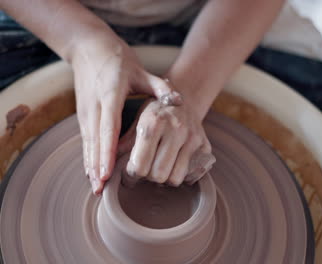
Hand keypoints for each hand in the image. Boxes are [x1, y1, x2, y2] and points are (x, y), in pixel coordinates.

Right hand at [72, 37, 174, 193]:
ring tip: (95, 188)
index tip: (109, 171)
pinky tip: (91, 173)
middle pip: (96, 141)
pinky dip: (88, 157)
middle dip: (98, 166)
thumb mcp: (141, 71)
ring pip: (88, 143)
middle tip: (101, 188)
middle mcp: (95, 106)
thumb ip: (160, 87)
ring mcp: (86, 111)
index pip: (109, 128)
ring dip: (90, 166)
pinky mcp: (83, 114)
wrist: (89, 47)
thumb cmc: (119, 59)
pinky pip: (86, 140)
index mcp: (110, 95)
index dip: (108, 151)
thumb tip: (178, 100)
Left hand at [118, 98, 215, 185]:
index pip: (140, 164)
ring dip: (164, 179)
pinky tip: (173, 167)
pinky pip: (191, 176)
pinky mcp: (205, 147)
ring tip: (158, 169)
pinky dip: (181, 176)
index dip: (130, 176)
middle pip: (158, 175)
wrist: (186, 98)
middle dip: (147, 178)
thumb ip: (123, 142)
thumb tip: (108, 167)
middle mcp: (176, 129)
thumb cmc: (156, 112)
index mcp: (154, 122)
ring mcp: (193, 138)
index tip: (128, 175)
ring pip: (175, 178)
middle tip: (143, 173)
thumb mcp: (137, 120)